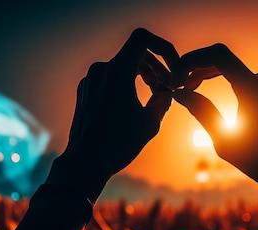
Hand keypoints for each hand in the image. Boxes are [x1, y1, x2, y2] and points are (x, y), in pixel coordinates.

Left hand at [46, 28, 178, 201]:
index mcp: (118, 71)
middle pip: (135, 54)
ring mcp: (90, 80)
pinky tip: (134, 104)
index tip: (172, 67)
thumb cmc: (119, 144)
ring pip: (122, 66)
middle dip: (156, 67)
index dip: (163, 47)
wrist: (85, 162)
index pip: (143, 38)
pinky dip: (125, 84)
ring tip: (154, 94)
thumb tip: (166, 92)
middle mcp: (101, 70)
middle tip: (168, 86)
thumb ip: (163, 100)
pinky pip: (109, 79)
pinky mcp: (84, 91)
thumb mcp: (151, 122)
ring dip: (142, 75)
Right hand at [172, 44, 257, 198]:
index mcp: (253, 89)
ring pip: (230, 68)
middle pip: (221, 59)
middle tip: (178, 86)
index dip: (191, 60)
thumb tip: (180, 93)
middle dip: (195, 69)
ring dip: (207, 74)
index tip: (176, 77)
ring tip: (189, 90)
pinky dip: (222, 80)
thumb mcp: (225, 141)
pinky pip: (241, 76)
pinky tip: (207, 92)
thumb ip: (202, 112)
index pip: (217, 54)